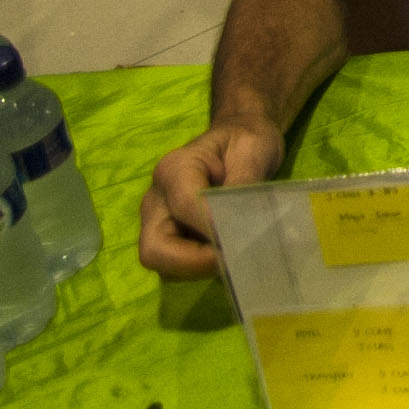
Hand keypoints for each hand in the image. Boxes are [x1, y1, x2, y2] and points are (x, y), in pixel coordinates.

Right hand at [138, 119, 280, 279]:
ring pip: (162, 263)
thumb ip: (245, 183)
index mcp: (175, 168)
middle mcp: (157, 199)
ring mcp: (158, 221)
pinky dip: (200, 269)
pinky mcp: (168, 237)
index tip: (242, 241)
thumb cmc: (245, 141)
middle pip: (154, 248)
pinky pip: (175, 266)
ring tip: (235, 258)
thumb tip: (241, 224)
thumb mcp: (253, 149)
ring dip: (198, 269)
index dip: (211, 228)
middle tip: (233, 260)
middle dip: (193, 263)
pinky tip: (229, 258)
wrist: (240, 139)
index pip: (184, 206)